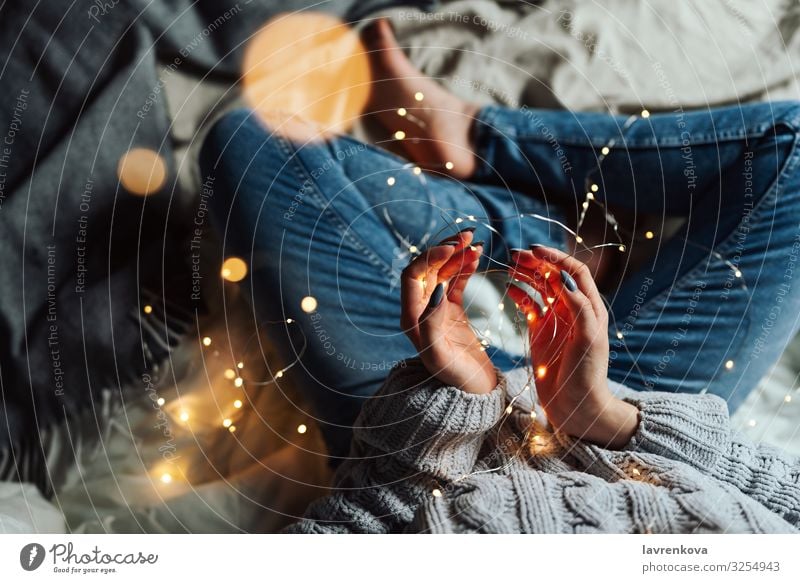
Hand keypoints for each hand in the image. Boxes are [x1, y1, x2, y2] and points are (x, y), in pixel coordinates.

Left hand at [400, 230, 496, 393]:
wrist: (475, 394)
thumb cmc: (457, 379)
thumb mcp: (441, 355)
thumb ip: (432, 323)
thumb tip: (435, 289)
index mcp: (412, 318)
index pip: (412, 275)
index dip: (429, 256)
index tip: (453, 247)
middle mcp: (420, 310)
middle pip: (427, 268)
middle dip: (445, 249)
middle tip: (468, 235)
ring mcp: (437, 309)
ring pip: (442, 271)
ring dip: (457, 254)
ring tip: (476, 242)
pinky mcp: (452, 311)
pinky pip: (456, 282)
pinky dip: (466, 267)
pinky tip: (478, 256)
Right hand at [507, 245, 638, 447]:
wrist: (577, 407)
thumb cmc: (587, 374)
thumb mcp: (588, 339)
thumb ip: (579, 307)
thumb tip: (563, 278)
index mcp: (590, 307)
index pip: (574, 272)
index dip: (556, 258)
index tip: (535, 250)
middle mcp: (573, 309)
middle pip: (554, 276)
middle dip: (536, 262)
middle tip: (515, 254)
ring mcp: (555, 320)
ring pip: (539, 288)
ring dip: (526, 274)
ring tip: (509, 265)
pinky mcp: (540, 333)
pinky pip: (528, 307)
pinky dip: (518, 295)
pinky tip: (508, 288)